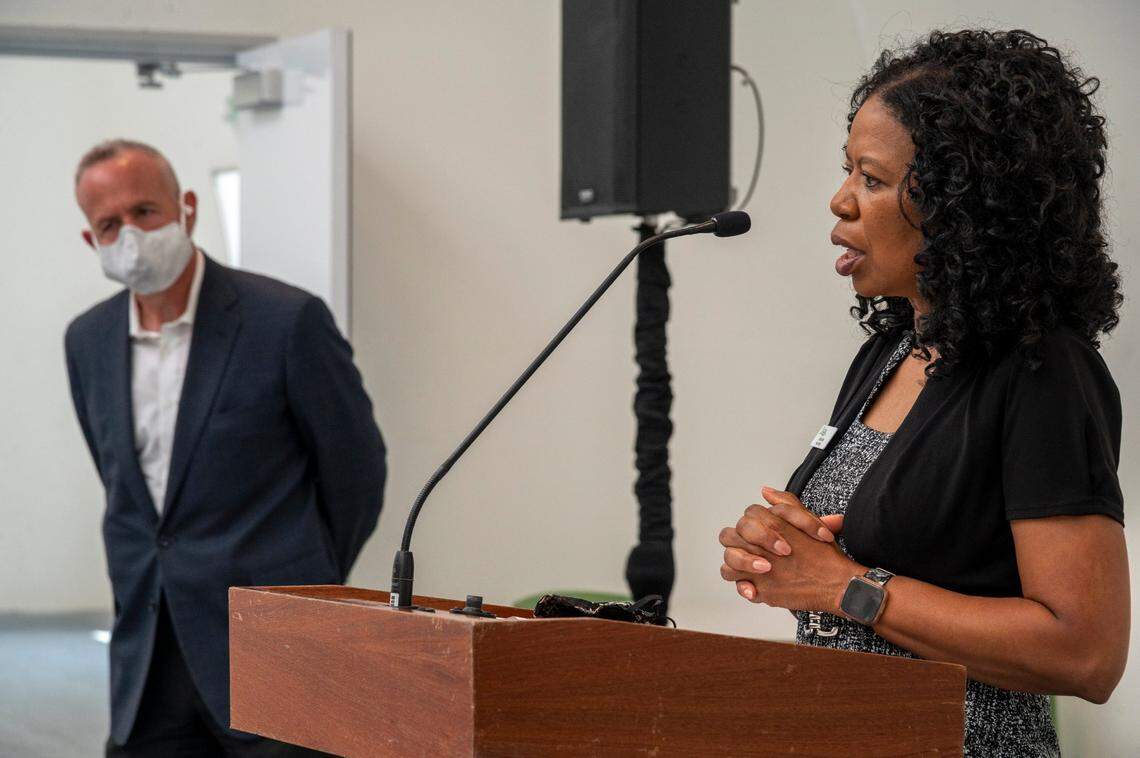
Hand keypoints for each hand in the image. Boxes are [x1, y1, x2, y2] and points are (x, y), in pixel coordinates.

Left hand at [719, 487, 860, 611]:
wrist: (838, 583)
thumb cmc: (824, 554)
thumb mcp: (809, 520)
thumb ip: (786, 503)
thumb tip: (765, 491)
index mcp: (773, 525)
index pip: (747, 516)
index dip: (757, 524)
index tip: (773, 535)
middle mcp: (762, 547)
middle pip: (731, 536)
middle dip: (741, 540)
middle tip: (759, 549)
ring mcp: (759, 570)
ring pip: (730, 560)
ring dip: (739, 562)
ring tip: (759, 566)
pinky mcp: (761, 590)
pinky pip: (739, 585)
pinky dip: (743, 586)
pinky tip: (755, 586)